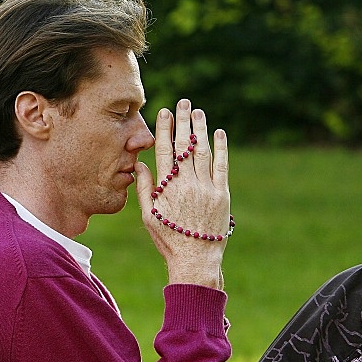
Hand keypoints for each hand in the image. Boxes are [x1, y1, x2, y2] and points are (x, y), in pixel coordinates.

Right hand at [135, 99, 229, 288]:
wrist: (195, 259)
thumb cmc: (168, 239)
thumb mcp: (148, 216)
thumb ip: (144, 189)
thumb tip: (140, 165)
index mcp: (165, 188)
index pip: (164, 151)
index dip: (164, 129)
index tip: (164, 112)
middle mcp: (185, 184)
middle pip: (184, 146)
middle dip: (183, 122)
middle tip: (183, 102)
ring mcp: (205, 188)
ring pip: (202, 151)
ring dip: (200, 129)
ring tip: (197, 111)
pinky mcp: (222, 194)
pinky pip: (222, 166)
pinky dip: (221, 148)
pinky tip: (219, 133)